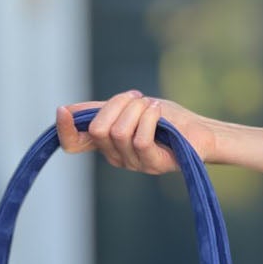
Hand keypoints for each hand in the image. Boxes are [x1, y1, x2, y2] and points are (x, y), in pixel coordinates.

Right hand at [55, 90, 218, 174]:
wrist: (199, 130)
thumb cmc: (166, 119)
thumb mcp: (128, 108)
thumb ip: (99, 109)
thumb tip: (66, 110)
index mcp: (106, 143)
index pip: (74, 144)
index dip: (64, 130)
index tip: (63, 110)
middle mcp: (115, 156)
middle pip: (98, 128)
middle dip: (117, 104)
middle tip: (137, 98)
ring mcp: (133, 163)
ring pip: (119, 132)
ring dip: (137, 110)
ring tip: (152, 106)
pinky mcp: (153, 165)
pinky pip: (140, 139)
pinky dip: (149, 119)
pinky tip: (158, 112)